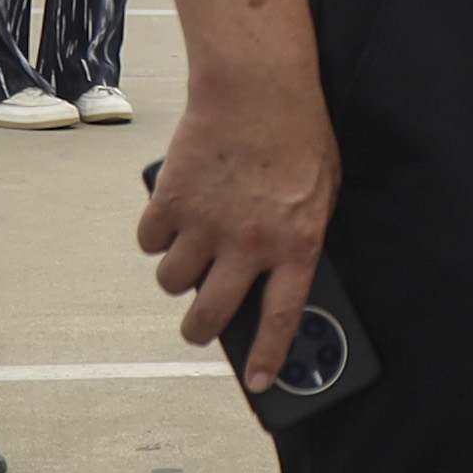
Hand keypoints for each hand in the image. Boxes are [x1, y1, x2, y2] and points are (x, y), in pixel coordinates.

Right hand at [138, 69, 339, 397]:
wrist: (257, 87)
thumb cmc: (298, 137)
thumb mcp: (322, 194)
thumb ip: (300, 239)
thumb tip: (277, 281)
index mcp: (296, 245)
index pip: (283, 318)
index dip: (271, 358)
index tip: (263, 384)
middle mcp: (248, 244)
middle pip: (210, 316)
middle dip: (199, 331)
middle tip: (198, 326)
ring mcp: (206, 224)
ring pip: (171, 283)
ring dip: (175, 277)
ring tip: (188, 256)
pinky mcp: (170, 201)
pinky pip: (149, 241)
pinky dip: (155, 235)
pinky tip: (171, 218)